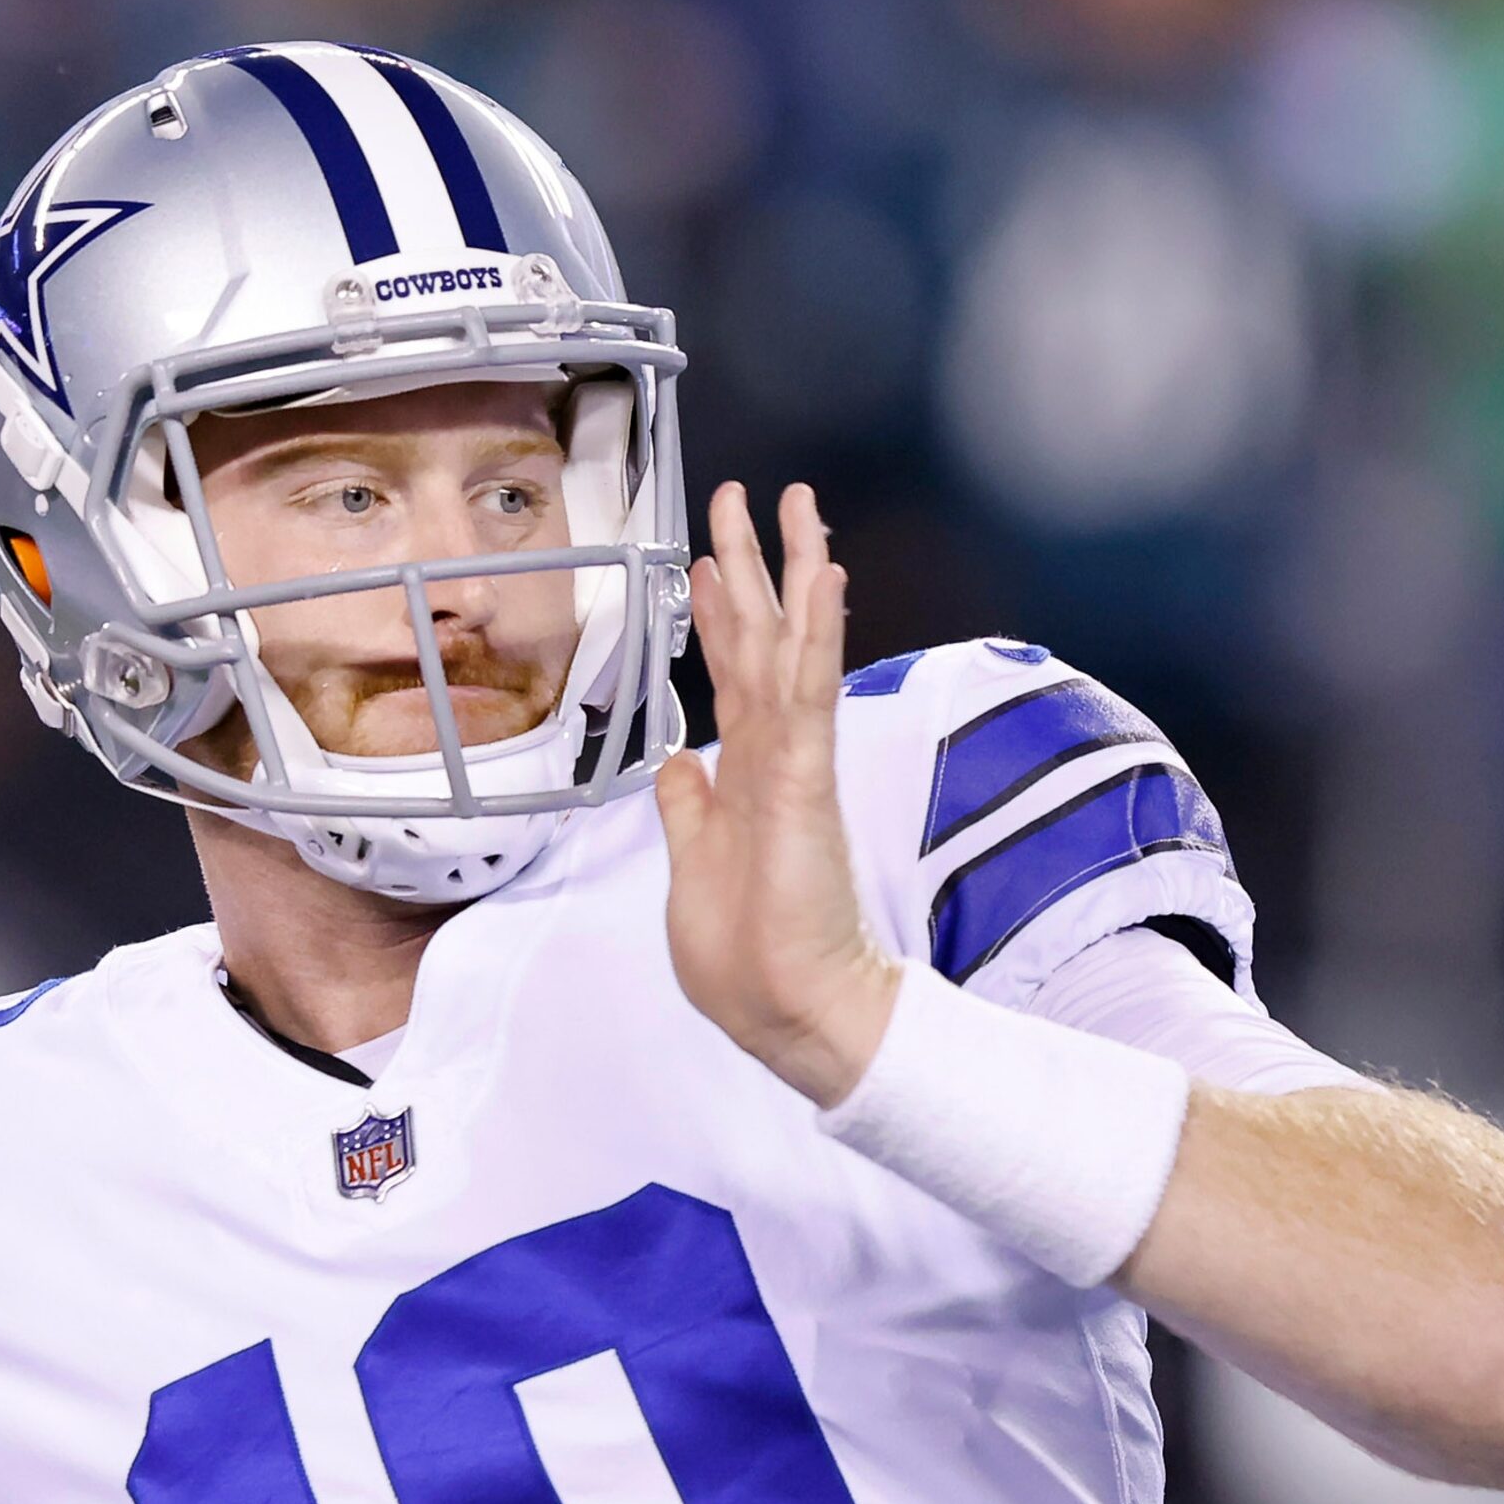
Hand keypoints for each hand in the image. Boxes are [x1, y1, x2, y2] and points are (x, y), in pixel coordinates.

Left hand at [653, 483, 899, 1107]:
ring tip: (798, 504)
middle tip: (746, 493)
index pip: (732, 674)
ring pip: (792, 644)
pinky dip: (816, 632)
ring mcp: (793, 762)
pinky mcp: (806, 780)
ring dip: (793, 571)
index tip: (711, 560)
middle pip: (761, 638)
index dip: (720, 613)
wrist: (787, 1010)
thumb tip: (679, 761)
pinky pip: (810, 691)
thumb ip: (688, 807)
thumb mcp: (690, 866)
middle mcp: (772, 754)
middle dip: (752, 563)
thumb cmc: (747, 956)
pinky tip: (824, 575)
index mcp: (744, 773)